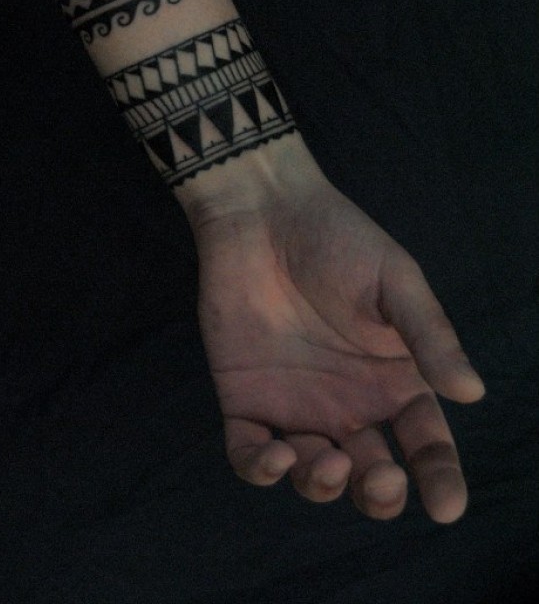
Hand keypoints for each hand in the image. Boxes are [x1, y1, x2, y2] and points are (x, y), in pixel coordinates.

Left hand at [176, 133, 485, 523]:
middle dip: (379, 496)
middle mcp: (348, 404)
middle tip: (382, 478)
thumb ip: (429, 336)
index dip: (440, 480)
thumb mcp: (394, 281)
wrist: (262, 210)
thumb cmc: (338, 238)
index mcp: (393, 381)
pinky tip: (276, 457)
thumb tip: (472, 393)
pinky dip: (262, 471)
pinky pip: (250, 455)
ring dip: (324, 486)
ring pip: (314, 477)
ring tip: (330, 462)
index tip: (446, 507)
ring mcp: (295, 406)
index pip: (425, 445)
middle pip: (371, 477)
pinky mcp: (245, 399)